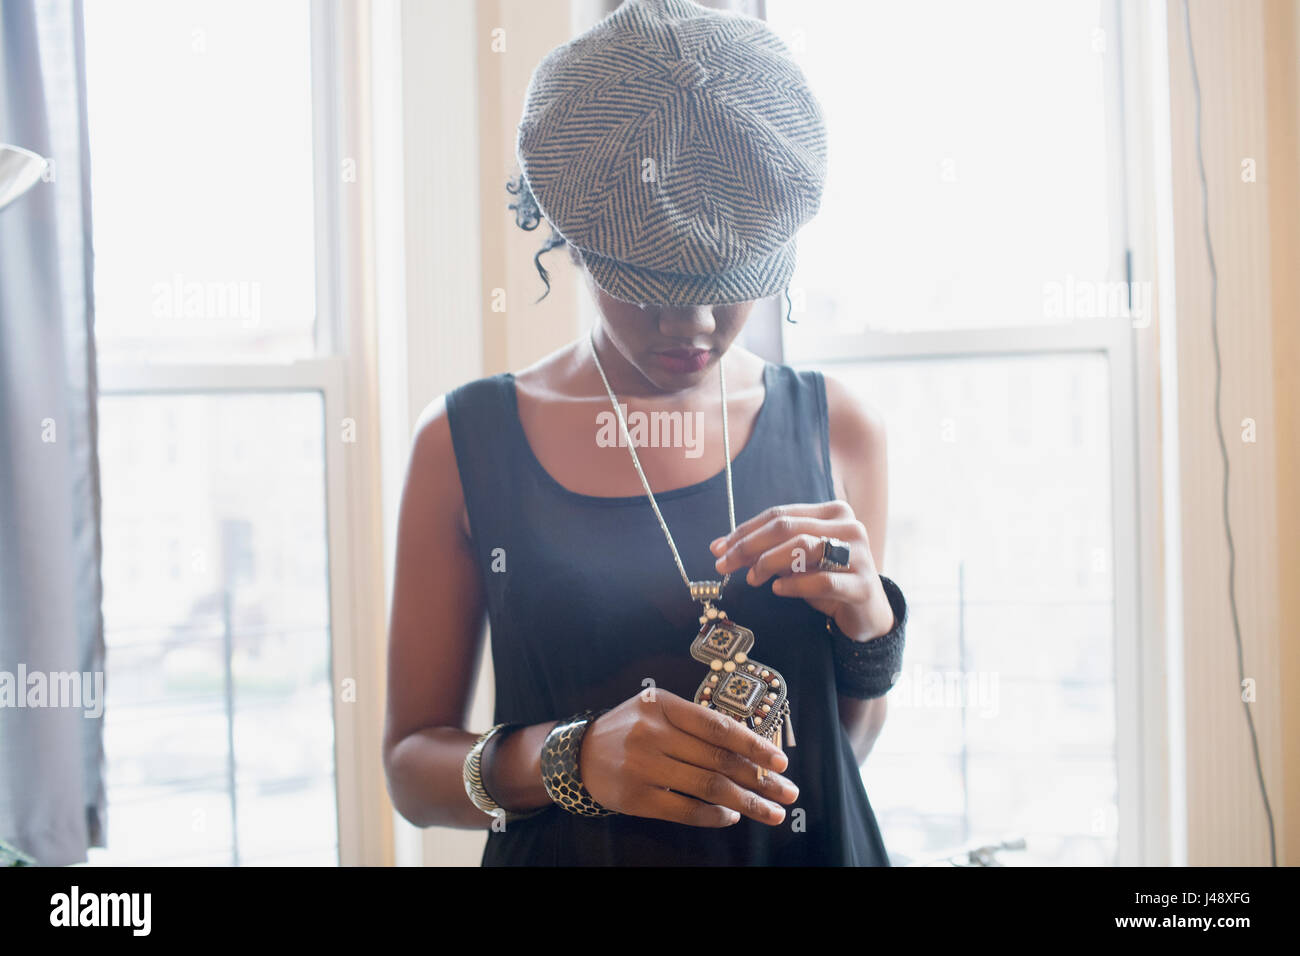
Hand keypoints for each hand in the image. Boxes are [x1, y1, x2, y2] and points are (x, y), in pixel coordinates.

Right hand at [577, 690, 799, 826]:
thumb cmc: (630, 729)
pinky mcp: (636, 798)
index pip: (718, 726)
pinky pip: (685, 810)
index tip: (780, 761)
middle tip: (788, 792)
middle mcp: (653, 733)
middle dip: (759, 779)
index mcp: (664, 705)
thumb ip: (696, 723)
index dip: (753, 745)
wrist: (578, 754)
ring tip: (771, 812)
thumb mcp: (658, 710)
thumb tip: (750, 751)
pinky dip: (714, 816)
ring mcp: (643, 767)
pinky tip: (733, 816)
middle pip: (718, 759)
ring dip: (746, 802)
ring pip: (707, 786)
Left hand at [710, 500, 894, 641]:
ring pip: (803, 547)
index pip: (780, 515)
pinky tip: (778, 589)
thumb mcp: (797, 560)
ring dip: (768, 563)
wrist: (867, 613)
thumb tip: (723, 548)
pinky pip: (821, 581)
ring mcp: (858, 555)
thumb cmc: (827, 580)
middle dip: (748, 546)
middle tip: (724, 565)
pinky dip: (793, 585)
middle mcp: (848, 527)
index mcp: (832, 512)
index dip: (745, 530)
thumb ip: (769, 549)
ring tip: (753, 579)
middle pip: (787, 528)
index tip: (718, 548)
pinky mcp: (862, 585)